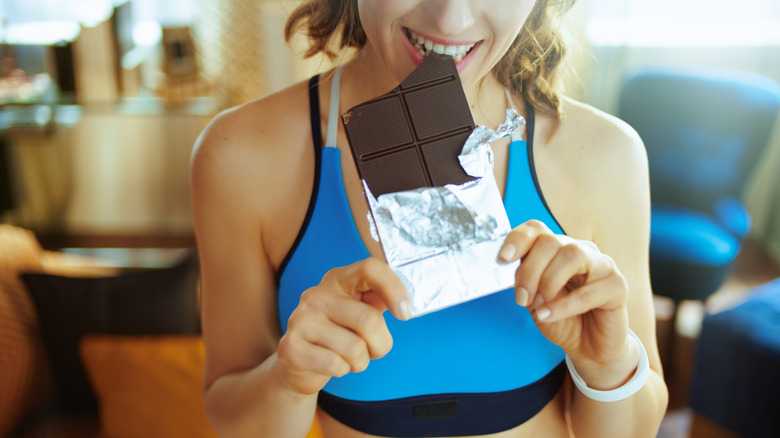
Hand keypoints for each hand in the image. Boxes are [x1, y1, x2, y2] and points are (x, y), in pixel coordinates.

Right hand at [276, 257, 410, 394]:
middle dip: (380, 344)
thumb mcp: (360, 310)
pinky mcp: (292, 347)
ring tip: (349, 357)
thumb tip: (405, 304)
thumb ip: (379, 300)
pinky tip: (332, 364)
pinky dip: (343, 371)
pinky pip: (337, 365)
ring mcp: (301, 320)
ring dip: (361, 362)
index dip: (394, 288)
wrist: (299, 363)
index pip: (370, 268)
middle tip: (373, 349)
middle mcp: (316, 294)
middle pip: (369, 320)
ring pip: (355, 348)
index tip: (405, 313)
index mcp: (337, 279)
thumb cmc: (339, 333)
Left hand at [499, 220, 635, 388]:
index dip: (518, 239)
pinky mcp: (618, 286)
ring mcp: (602, 265)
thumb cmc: (562, 320)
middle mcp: (581, 251)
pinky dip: (563, 306)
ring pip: (573, 255)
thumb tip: (509, 266)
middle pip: (551, 242)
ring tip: (539, 306)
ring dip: (548, 282)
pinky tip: (548, 316)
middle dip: (530, 271)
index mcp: (558, 249)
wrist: (588, 348)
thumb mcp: (534, 300)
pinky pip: (588, 290)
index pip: (537, 229)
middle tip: (522, 297)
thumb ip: (525, 280)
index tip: (503, 258)